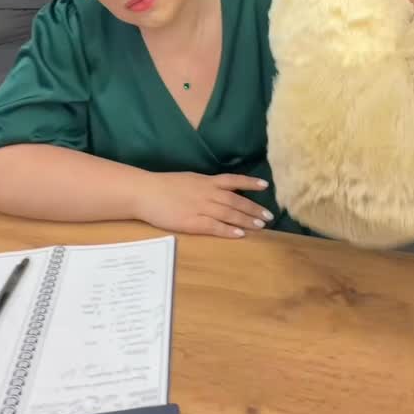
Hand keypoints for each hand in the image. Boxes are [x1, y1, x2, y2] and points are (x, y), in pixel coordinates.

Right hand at [132, 172, 273, 238]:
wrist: (144, 193)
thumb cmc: (163, 186)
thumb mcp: (188, 179)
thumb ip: (204, 185)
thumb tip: (219, 188)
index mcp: (205, 181)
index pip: (233, 180)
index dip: (250, 182)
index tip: (265, 185)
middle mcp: (207, 192)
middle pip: (235, 200)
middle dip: (254, 208)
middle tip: (269, 216)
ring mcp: (200, 207)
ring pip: (229, 213)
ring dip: (246, 219)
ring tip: (261, 225)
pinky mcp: (192, 222)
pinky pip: (214, 226)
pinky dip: (229, 230)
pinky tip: (240, 234)